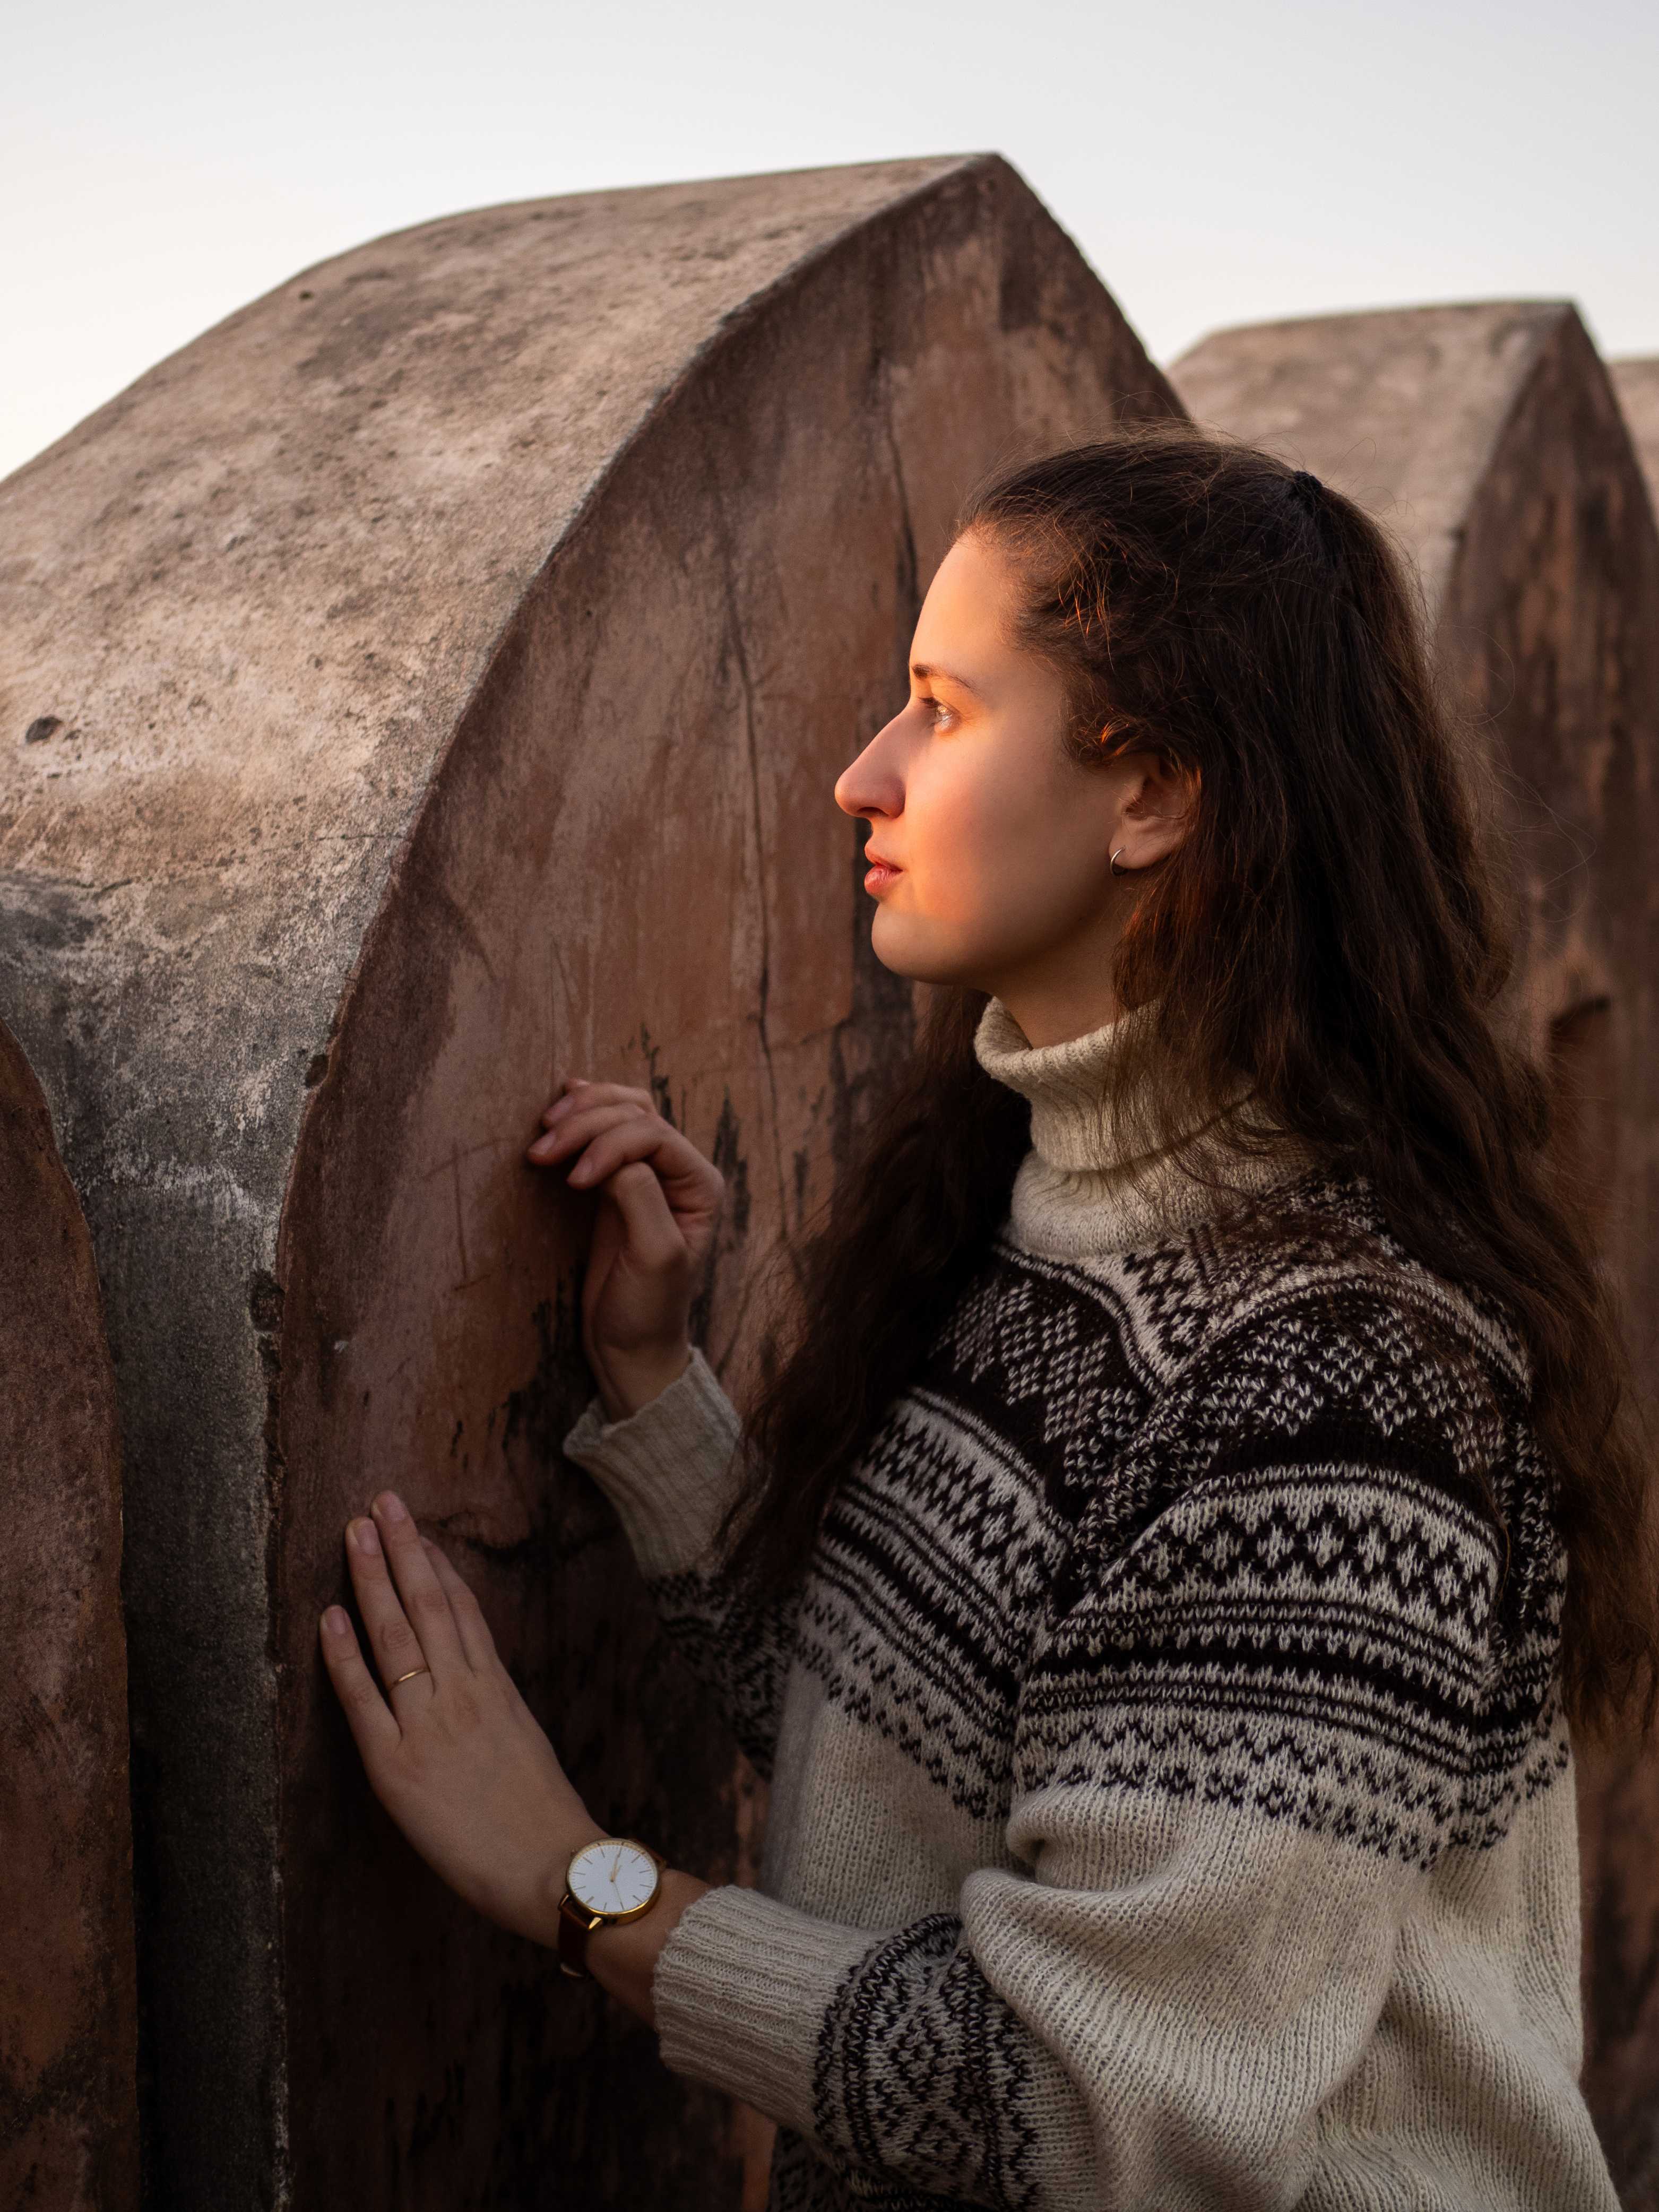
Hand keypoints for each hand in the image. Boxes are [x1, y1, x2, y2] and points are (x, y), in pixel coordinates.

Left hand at [319, 1490, 602, 1946]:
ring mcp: (431, 1726)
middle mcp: (465, 1695)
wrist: (555, 1870)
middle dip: (403, 1549)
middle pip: (430, 1605)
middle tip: (381, 1502)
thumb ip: (496, 1712)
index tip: (417, 1532)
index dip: (437, 1566)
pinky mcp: (399, 1768)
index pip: (463, 1610)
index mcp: (498, 1690)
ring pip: (398, 1636)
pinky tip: (329, 1617)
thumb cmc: (545, 1823)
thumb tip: (477, 1690)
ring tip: (354, 1533)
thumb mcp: (526, 1747)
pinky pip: (365, 1701)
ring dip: (373, 1579)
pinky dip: (344, 1656)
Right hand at [525, 1078, 724, 1415]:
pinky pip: (602, 1131)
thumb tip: (613, 1156)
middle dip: (587, 1122)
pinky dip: (581, 1116)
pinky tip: (558, 1109)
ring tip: (544, 1129)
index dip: (609, 1145)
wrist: (628, 1346)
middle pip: (634, 1112)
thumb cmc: (648, 1308)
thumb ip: (641, 1197)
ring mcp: (647, 1173)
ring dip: (580, 1112)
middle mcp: (679, 1171)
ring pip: (620, 1111)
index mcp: (700, 1185)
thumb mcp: (655, 1257)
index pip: (653, 1134)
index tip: (575, 1182)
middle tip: (541, 1150)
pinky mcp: (616, 1183)